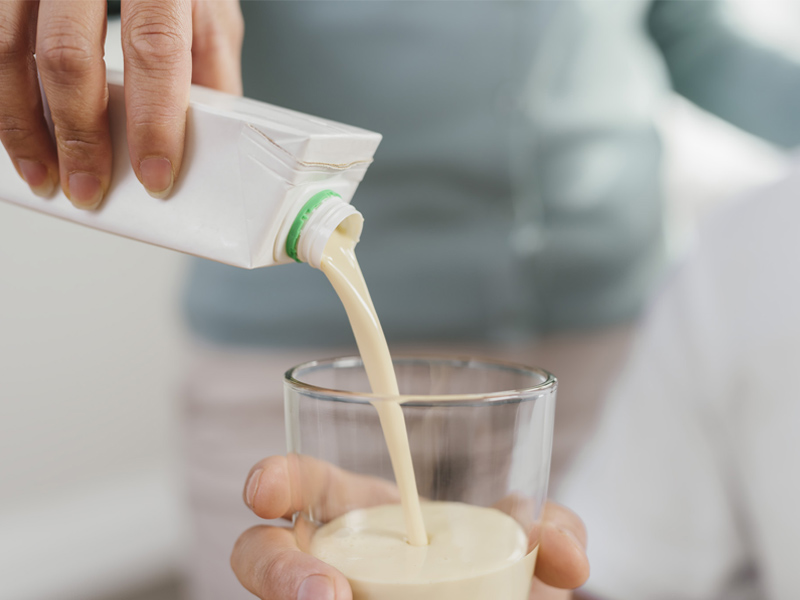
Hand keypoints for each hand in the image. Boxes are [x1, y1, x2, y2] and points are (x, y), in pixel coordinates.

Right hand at [0, 0, 242, 205]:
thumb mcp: (208, 1)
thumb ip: (208, 60)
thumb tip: (206, 132)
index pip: (155, 47)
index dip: (154, 120)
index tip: (155, 175)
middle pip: (71, 55)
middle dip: (78, 137)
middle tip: (87, 187)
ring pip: (7, 46)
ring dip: (20, 123)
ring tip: (42, 171)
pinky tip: (9, 122)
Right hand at [232, 456, 589, 599]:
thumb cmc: (493, 566)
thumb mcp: (525, 544)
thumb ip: (554, 529)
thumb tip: (565, 551)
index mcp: (361, 512)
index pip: (301, 485)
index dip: (274, 478)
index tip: (264, 490)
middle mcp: (330, 559)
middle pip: (262, 554)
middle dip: (276, 570)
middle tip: (324, 596)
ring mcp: (330, 594)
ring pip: (279, 598)